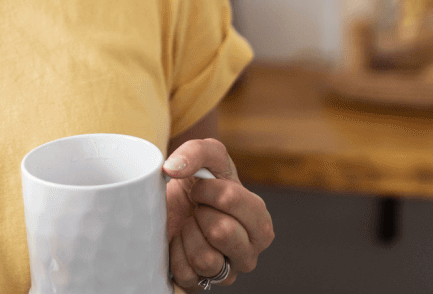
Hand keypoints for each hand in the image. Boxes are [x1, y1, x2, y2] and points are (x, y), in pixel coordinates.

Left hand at [162, 138, 273, 287]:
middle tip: (198, 210)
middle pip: (222, 232)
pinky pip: (186, 274)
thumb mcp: (206, 155)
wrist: (172, 205)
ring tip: (190, 226)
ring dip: (188, 235)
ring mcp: (226, 274)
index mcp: (260, 223)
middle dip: (200, 213)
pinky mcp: (201, 286)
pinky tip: (180, 244)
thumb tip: (172, 168)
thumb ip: (196, 151)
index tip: (201, 188)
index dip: (207, 189)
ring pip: (205, 259)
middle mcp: (250, 254)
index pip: (232, 200)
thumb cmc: (198, 182)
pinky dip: (175, 254)